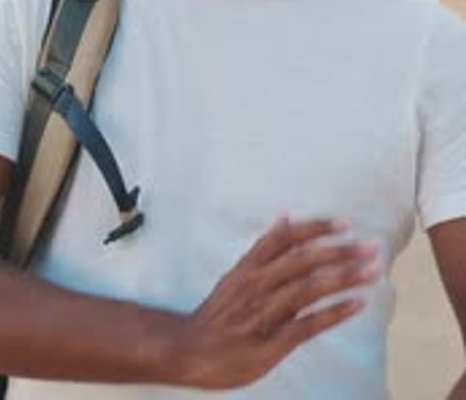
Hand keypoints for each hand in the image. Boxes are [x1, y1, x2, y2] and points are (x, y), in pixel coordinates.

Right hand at [178, 217, 378, 389]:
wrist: (190, 349)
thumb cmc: (220, 311)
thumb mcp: (237, 272)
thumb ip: (265, 247)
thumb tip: (285, 215)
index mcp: (250, 265)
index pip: (287, 238)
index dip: (317, 229)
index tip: (345, 224)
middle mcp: (258, 284)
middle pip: (304, 261)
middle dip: (341, 252)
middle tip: (372, 247)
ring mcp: (265, 312)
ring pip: (310, 289)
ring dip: (344, 278)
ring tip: (373, 271)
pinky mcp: (271, 342)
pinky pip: (308, 324)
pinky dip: (334, 313)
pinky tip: (358, 304)